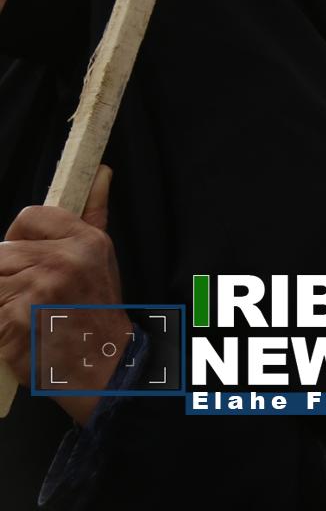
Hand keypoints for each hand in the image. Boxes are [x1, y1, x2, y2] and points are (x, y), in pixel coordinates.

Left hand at [0, 168, 127, 424]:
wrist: (103, 368)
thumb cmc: (98, 314)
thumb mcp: (102, 258)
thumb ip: (93, 213)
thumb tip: (100, 170)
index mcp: (85, 240)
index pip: (28, 218)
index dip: (20, 241)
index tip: (28, 262)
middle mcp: (63, 259)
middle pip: (0, 254)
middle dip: (5, 278)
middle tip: (25, 299)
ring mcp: (38, 288)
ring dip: (0, 301)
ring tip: (20, 316)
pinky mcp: (14, 317)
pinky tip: (14, 334)